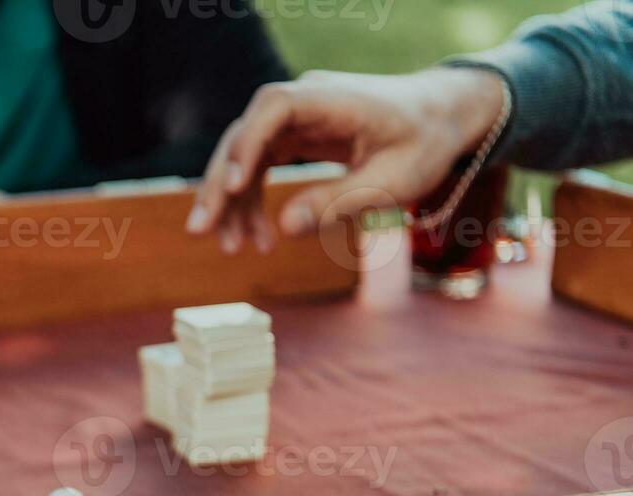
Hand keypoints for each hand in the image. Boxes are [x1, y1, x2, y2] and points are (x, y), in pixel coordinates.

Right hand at [186, 68, 504, 252]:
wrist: (443, 118)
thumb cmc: (425, 144)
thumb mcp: (393, 181)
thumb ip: (339, 202)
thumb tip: (284, 229)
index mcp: (331, 98)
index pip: (273, 109)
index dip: (248, 145)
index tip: (236, 187)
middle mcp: (304, 100)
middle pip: (244, 135)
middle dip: (220, 184)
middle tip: (201, 231)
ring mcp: (294, 118)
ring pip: (244, 155)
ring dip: (231, 202)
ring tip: (231, 247)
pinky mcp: (293, 137)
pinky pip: (259, 167)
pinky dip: (253, 202)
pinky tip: (259, 238)